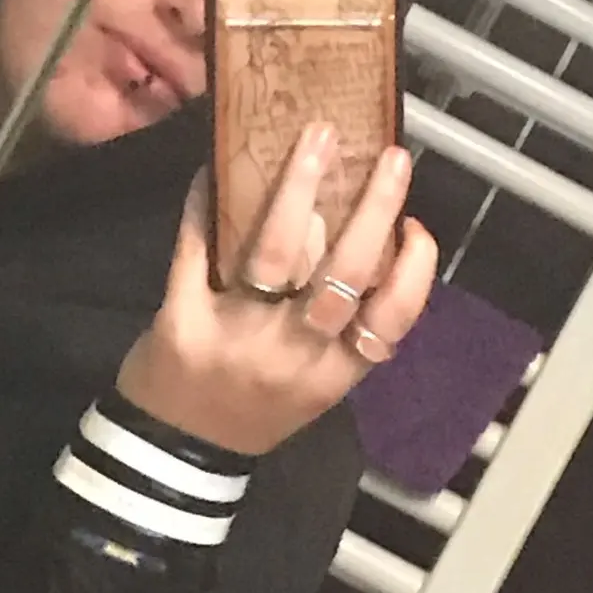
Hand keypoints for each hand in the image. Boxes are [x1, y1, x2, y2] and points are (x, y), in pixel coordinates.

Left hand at [116, 123, 436, 455]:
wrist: (176, 452)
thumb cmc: (257, 408)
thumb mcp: (315, 384)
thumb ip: (343, 328)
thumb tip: (370, 237)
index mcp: (334, 373)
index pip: (391, 318)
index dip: (413, 269)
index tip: (417, 226)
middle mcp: (291, 355)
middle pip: (342, 271)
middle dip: (373, 208)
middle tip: (393, 157)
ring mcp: (235, 335)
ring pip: (276, 252)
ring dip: (298, 188)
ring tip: (317, 140)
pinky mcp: (182, 320)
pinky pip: (196, 251)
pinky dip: (207, 205)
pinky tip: (215, 166)